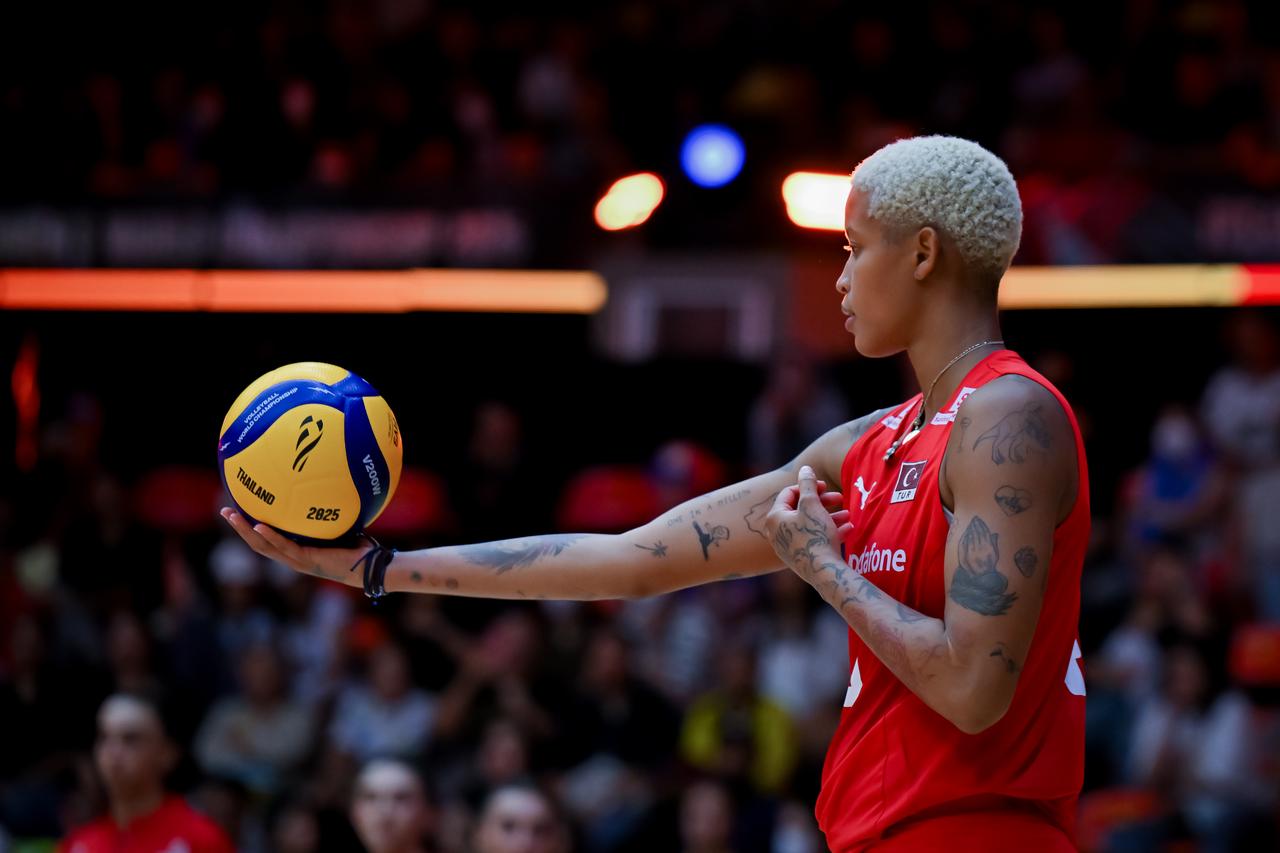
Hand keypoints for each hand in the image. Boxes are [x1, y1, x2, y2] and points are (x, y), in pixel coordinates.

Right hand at [219, 507, 368, 588]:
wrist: (370, 567)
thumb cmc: (358, 548)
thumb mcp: (338, 527)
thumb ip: (327, 513)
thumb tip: (326, 484)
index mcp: (297, 552)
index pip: (268, 541)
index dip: (251, 529)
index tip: (240, 512)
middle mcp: (293, 558)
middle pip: (257, 544)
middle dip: (239, 529)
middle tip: (224, 511)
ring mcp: (298, 562)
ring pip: (263, 547)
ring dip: (245, 531)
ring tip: (231, 515)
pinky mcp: (307, 561)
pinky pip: (285, 547)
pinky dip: (271, 536)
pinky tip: (259, 524)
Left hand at [765, 465, 851, 580]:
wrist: (824, 572)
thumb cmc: (814, 535)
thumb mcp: (812, 504)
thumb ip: (808, 484)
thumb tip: (804, 468)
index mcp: (774, 518)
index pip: (789, 493)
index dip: (808, 486)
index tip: (825, 486)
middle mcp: (777, 533)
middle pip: (800, 509)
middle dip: (823, 502)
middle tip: (839, 498)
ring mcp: (788, 547)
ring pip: (810, 525)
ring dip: (830, 517)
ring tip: (848, 515)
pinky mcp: (800, 558)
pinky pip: (814, 539)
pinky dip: (829, 532)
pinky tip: (848, 530)